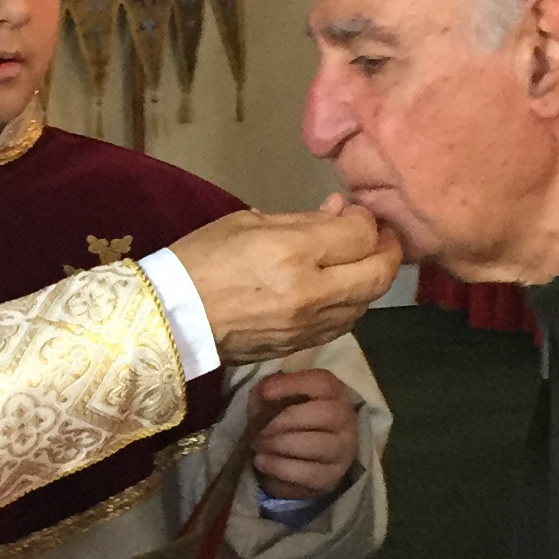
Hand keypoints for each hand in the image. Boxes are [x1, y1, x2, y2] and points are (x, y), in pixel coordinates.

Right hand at [170, 196, 402, 362]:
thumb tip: (340, 212)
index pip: (360, 235)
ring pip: (367, 302)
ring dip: (372, 279)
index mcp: (293, 253)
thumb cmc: (201, 259)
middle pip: (379, 274)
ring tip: (361, 260)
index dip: (367, 220)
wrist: (171, 318)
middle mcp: (311, 293)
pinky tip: (339, 288)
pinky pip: (344, 323)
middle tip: (380, 236)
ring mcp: (309, 326)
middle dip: (388, 250)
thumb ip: (303, 220)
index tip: (356, 213)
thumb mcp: (249, 223)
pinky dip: (352, 302)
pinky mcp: (302, 346)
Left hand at [252, 369, 358, 501]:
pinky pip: (308, 473)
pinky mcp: (331, 477)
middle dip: (286, 419)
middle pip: (325, 413)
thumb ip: (267, 390)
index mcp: (333, 393)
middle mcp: (346, 419)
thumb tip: (263, 392)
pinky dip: (279, 467)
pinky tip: (261, 461)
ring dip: (281, 444)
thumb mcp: (274, 400)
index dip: (294, 385)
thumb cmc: (285, 421)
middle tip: (260, 427)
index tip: (266, 393)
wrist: (295, 461)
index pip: (324, 383)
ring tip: (258, 444)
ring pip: (318, 444)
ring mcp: (343, 450)